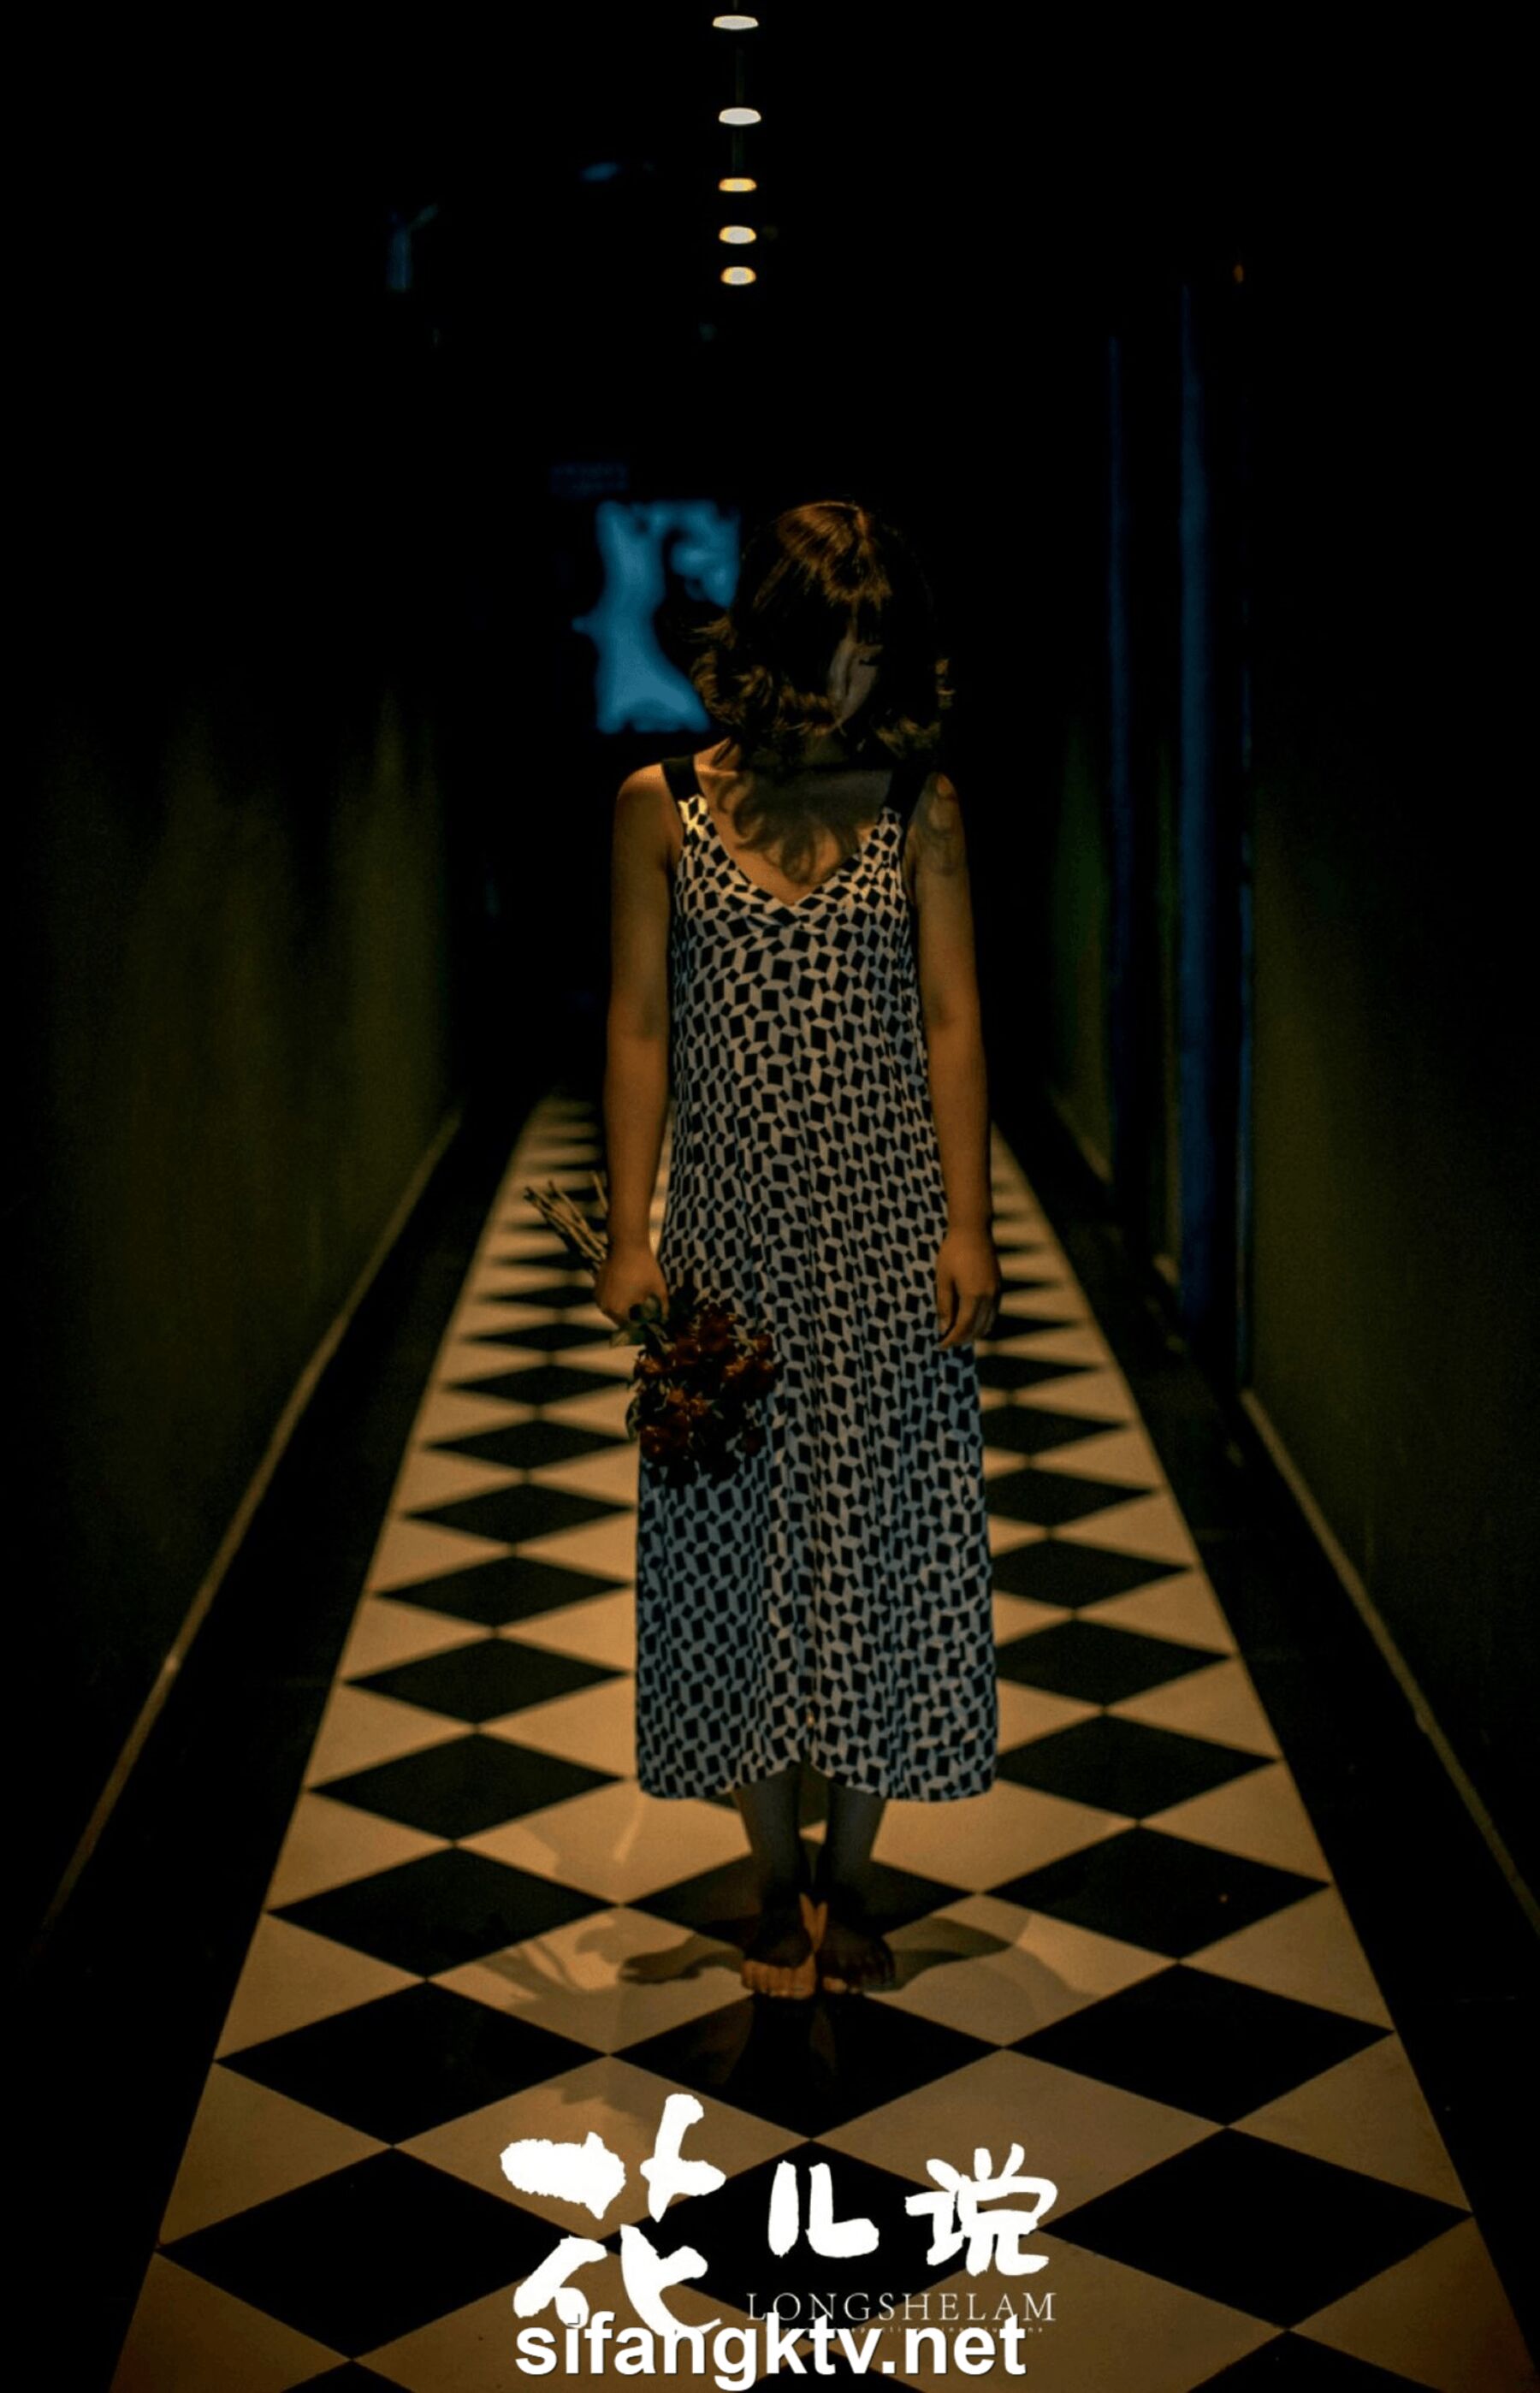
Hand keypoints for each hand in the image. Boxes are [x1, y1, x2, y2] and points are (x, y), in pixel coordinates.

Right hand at [594, 1240, 669, 1328]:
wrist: (627, 1245)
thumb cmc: (644, 1268)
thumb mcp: (659, 1290)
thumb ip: (663, 1308)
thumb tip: (664, 1319)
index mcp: (618, 1311)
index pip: (631, 1328)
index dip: (642, 1327)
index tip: (651, 1323)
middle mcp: (604, 1307)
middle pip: (621, 1320)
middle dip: (633, 1318)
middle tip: (645, 1312)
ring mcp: (598, 1297)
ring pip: (613, 1309)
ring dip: (624, 1308)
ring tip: (637, 1300)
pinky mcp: (596, 1287)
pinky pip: (608, 1299)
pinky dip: (616, 1298)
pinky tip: (628, 1290)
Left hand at [936, 1227, 1000, 1347]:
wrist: (973, 1230)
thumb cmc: (953, 1253)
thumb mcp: (943, 1280)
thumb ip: (944, 1306)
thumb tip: (944, 1329)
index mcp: (973, 1296)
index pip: (963, 1328)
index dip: (951, 1340)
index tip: (940, 1345)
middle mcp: (988, 1297)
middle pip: (977, 1329)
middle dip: (961, 1339)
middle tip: (946, 1341)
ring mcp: (996, 1292)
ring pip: (988, 1324)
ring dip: (973, 1333)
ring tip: (956, 1333)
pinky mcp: (998, 1287)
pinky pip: (992, 1313)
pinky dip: (982, 1322)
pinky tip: (970, 1320)